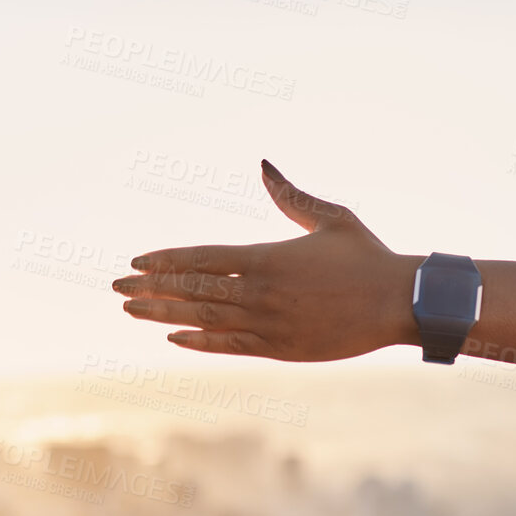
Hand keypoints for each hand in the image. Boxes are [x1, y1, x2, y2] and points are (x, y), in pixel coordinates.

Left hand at [111, 160, 415, 359]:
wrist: (399, 303)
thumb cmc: (368, 257)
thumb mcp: (331, 218)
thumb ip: (291, 196)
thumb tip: (263, 166)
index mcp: (268, 257)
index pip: (202, 258)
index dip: (165, 260)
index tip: (136, 262)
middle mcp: (261, 292)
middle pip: (193, 289)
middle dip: (151, 288)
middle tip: (116, 289)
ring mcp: (269, 323)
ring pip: (204, 319)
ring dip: (164, 314)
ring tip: (132, 311)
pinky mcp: (281, 348)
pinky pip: (229, 347)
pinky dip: (199, 341)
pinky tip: (174, 337)